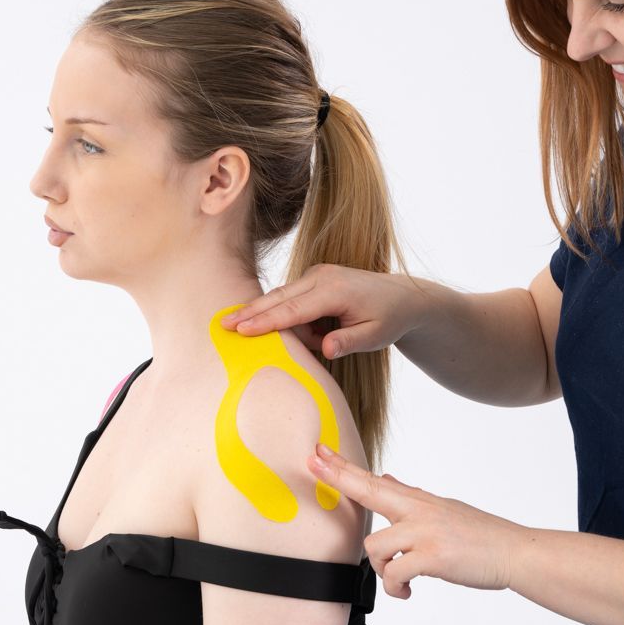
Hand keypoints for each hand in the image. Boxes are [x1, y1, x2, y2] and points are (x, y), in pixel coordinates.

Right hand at [218, 264, 424, 359]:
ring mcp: (316, 275)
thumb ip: (349, 342)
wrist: (401, 296)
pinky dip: (296, 321)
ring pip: (284, 301)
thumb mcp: (375, 336)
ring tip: (318, 338)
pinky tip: (319, 331)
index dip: (266, 321)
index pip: (293, 309)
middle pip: (278, 298)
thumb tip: (326, 349)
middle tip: (221, 325)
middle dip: (250, 312)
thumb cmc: (388, 319)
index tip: (241, 329)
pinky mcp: (313, 279)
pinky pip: (293, 302)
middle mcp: (322, 277)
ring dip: (288, 326)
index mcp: (335, 290)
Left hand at [307, 443, 528, 598]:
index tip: (318, 453)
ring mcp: (425, 532)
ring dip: (381, 570)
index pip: (374, 481)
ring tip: (399, 580)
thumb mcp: (443, 508)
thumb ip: (411, 496)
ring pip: (375, 547)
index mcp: (420, 501)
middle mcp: (419, 510)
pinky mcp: (432, 557)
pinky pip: (394, 574)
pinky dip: (396, 587)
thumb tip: (386, 478)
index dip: (343, 468)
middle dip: (337, 476)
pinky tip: (407, 591)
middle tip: (311, 461)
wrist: (513, 552)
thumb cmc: (479, 535)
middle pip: (369, 490)